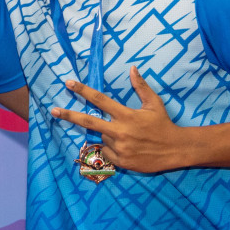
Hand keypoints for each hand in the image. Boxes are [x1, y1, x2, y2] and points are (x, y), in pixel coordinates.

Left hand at [50, 66, 187, 172]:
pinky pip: (107, 153)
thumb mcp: (154, 103)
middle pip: (88, 121)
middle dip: (69, 115)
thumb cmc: (163, 124)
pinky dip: (113, 149)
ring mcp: (119, 147)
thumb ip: (141, 86)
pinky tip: (128, 147)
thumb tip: (132, 68)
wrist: (175, 149)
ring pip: (102, 138)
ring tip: (128, 136)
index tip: (69, 83)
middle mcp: (119, 131)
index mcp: (126, 115)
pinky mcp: (121, 161)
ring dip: (109, 135)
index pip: (100, 100)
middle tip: (54, 110)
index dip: (83, 90)